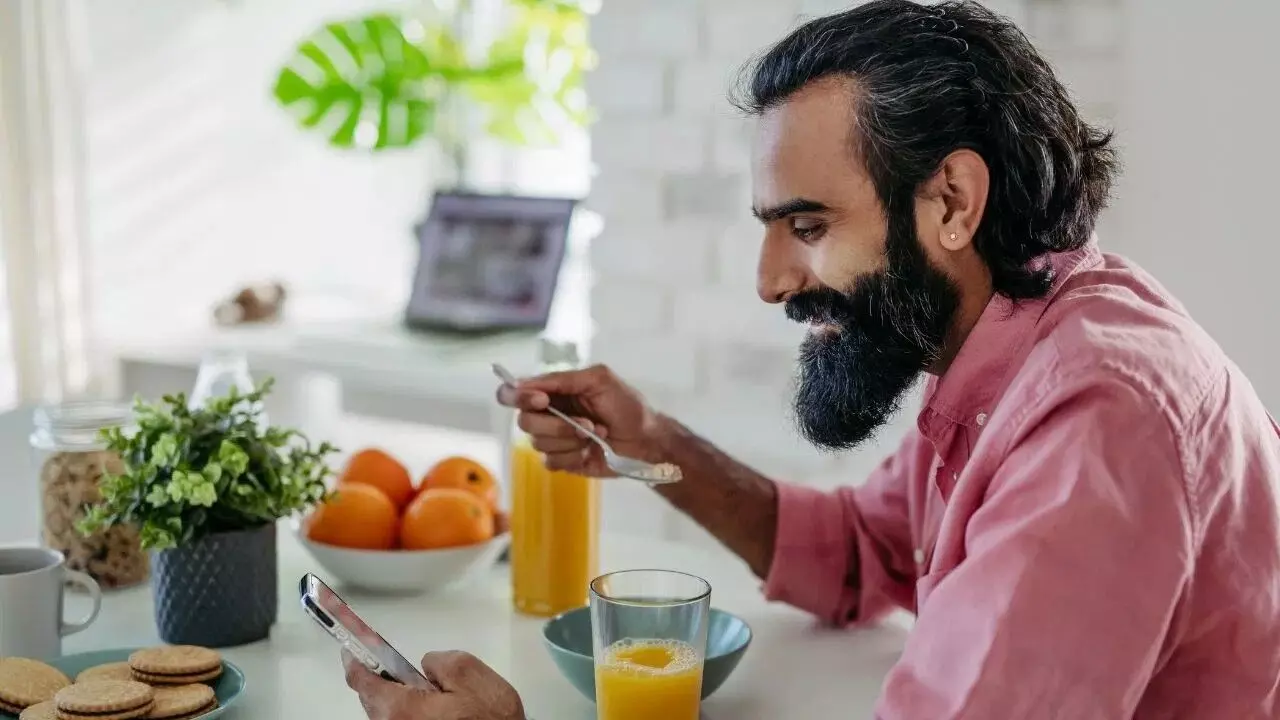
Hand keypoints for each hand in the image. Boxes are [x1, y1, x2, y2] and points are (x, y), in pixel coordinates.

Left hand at [344, 650, 524, 719]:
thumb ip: (437, 660)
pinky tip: (430, 707)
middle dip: (380, 679)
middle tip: (398, 667)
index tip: (350, 647)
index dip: (354, 658)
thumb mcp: (467, 671)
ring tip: (424, 690)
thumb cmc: (489, 717)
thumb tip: (425, 666)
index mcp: (400, 709)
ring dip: (395, 698)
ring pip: (386, 714)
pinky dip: (407, 711)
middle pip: (370, 699)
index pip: (361, 680)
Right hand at [495, 364, 664, 474]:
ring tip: (595, 434)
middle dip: (557, 425)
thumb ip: (561, 379)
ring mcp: (554, 439)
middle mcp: (548, 414)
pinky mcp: (562, 461)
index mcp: (553, 391)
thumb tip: (524, 383)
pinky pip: (550, 462)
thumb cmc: (627, 406)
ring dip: (570, 441)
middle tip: (586, 424)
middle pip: (524, 422)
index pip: (514, 392)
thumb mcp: (599, 380)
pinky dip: (573, 457)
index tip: (542, 401)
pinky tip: (591, 451)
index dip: (519, 397)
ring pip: (538, 443)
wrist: (646, 441)